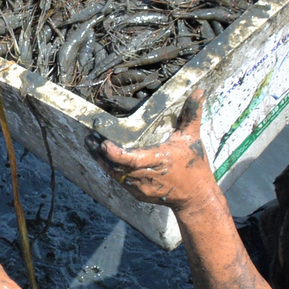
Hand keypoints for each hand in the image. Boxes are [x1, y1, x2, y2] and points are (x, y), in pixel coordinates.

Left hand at [92, 93, 218, 213]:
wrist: (195, 197)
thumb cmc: (194, 166)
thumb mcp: (192, 138)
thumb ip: (192, 114)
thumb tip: (199, 92)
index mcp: (159, 161)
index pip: (132, 160)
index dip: (115, 154)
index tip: (103, 144)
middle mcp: (147, 176)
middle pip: (117, 167)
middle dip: (101, 153)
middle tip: (90, 138)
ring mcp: (140, 187)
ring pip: (114, 174)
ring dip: (101, 160)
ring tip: (91, 145)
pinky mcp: (137, 194)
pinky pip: (119, 180)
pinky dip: (110, 168)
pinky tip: (102, 157)